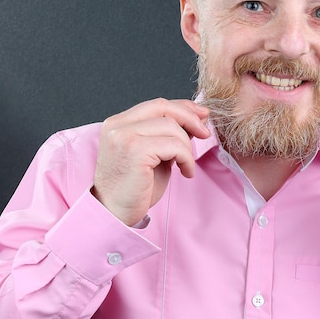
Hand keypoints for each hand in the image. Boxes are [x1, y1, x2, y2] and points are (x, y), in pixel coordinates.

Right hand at [92, 98, 209, 225]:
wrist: (114, 214)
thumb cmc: (134, 188)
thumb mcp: (154, 155)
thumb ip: (167, 136)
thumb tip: (196, 119)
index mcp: (119, 123)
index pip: (157, 105)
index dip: (183, 107)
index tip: (202, 116)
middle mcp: (118, 125)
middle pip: (164, 108)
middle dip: (190, 118)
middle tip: (205, 134)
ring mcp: (124, 136)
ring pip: (171, 127)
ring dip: (187, 146)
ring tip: (186, 165)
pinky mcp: (135, 151)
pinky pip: (174, 146)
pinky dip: (186, 158)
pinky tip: (185, 172)